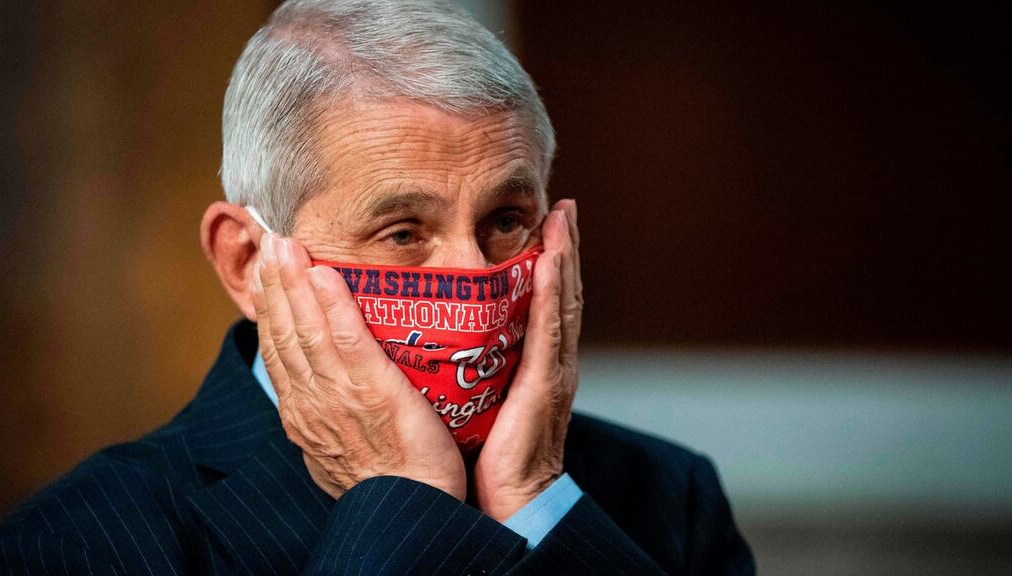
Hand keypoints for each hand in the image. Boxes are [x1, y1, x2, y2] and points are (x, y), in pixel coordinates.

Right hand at [251, 234, 465, 499]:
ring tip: (286, 246)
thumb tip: (325, 392)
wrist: (413, 510)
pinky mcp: (372, 392)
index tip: (266, 272)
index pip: (278, 350)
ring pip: (306, 330)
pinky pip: (347, 341)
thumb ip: (328, 414)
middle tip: (269, 242)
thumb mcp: (341, 449)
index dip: (270, 308)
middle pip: (283, 333)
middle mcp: (310, 402)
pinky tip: (323, 275)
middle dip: (274, 285)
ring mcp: (337, 397)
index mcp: (302, 414)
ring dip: (293, 284)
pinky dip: (332, 307)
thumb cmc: (389, 482)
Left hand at [472, 199, 581, 520]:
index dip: (551, 262)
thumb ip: (478, 367)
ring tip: (563, 218)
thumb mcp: (485, 400)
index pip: (546, 302)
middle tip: (564, 207)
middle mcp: (553, 361)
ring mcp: (555, 371)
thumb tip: (450, 343)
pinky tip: (552, 261)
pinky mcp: (547, 384)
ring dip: (566, 257)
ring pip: (563, 302)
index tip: (549, 224)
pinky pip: (551, 329)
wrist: (513, 498)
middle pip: (563, 293)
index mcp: (537, 363)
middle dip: (565, 248)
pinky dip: (555, 292)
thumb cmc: (490, 455)